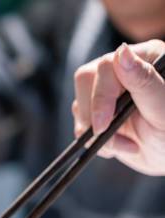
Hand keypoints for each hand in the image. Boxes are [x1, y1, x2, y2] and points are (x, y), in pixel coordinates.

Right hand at [72, 40, 164, 175]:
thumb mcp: (163, 109)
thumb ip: (144, 80)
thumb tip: (122, 53)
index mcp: (146, 57)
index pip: (106, 66)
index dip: (100, 96)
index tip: (103, 125)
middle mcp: (123, 70)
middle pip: (85, 80)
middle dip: (93, 114)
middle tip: (108, 136)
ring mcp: (108, 91)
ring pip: (80, 104)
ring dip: (96, 132)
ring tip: (127, 144)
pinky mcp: (97, 111)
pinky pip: (80, 123)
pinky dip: (94, 141)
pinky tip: (120, 145)